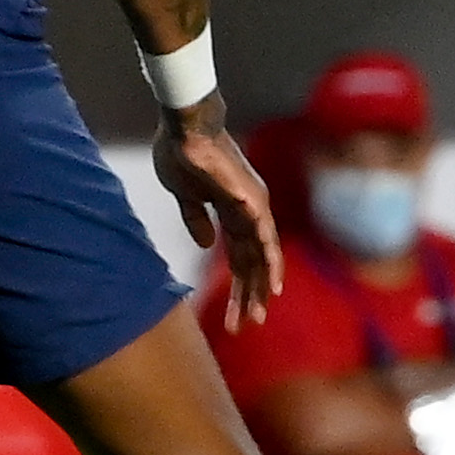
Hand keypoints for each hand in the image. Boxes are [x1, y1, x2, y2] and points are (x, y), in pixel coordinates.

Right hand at [154, 103, 283, 328]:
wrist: (185, 129)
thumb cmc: (181, 154)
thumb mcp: (184, 196)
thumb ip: (195, 219)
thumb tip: (203, 244)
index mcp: (231, 213)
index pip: (237, 257)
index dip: (235, 285)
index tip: (232, 313)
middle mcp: (248, 213)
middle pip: (250, 262)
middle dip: (246, 295)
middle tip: (245, 325)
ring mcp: (254, 207)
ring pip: (261, 256)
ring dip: (259, 287)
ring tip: (257, 316)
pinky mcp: (253, 202)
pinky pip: (267, 238)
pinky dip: (271, 263)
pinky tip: (273, 286)